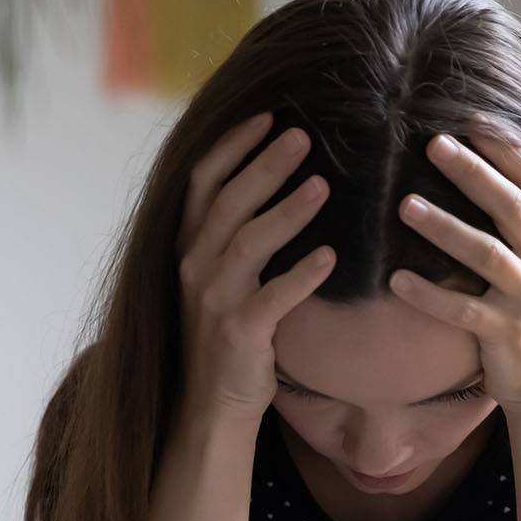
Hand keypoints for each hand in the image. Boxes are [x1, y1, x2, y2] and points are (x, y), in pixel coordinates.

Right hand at [176, 111, 335, 422]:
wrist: (211, 405)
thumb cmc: (228, 334)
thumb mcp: (222, 277)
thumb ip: (238, 234)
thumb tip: (280, 182)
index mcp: (189, 246)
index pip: (203, 181)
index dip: (232, 146)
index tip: (266, 115)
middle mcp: (194, 266)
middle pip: (228, 202)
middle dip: (264, 165)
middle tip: (302, 135)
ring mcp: (212, 300)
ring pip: (247, 243)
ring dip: (286, 211)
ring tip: (322, 185)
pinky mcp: (237, 333)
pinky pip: (272, 299)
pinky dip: (301, 276)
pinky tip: (331, 256)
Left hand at [387, 122, 520, 412]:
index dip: (508, 149)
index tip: (472, 121)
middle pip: (513, 208)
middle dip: (473, 172)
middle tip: (432, 144)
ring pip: (486, 255)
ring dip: (444, 227)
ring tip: (404, 205)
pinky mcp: (509, 336)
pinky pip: (463, 310)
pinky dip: (428, 295)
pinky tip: (394, 279)